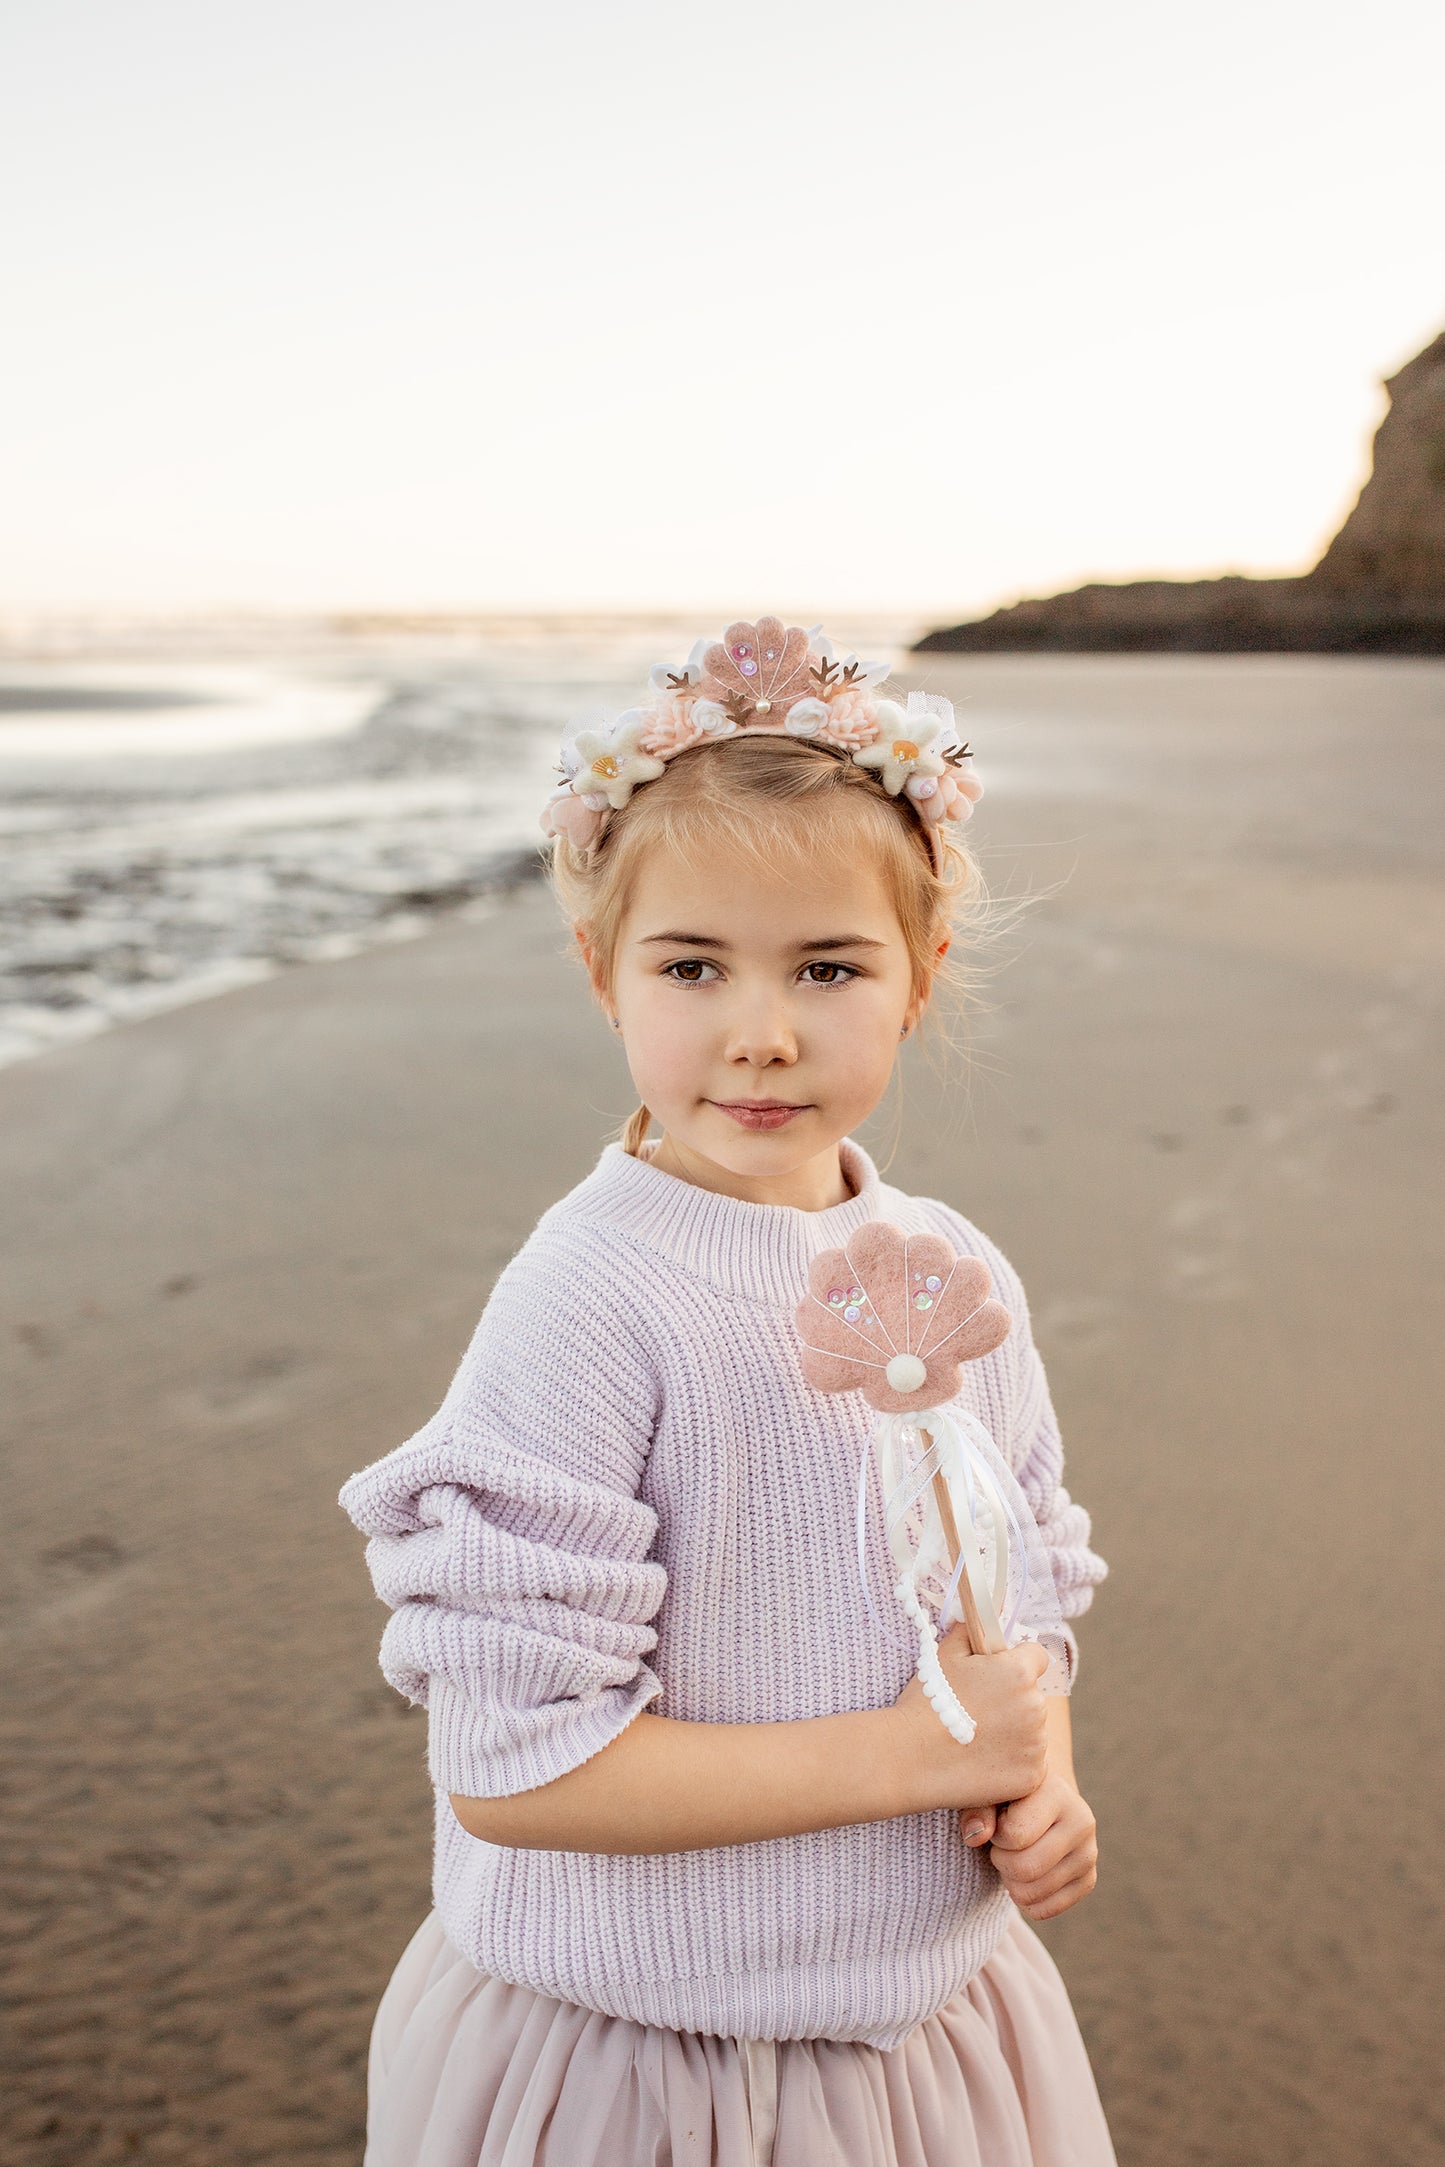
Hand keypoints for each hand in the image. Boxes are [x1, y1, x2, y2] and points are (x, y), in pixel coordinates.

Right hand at [891, 1630, 1048, 1813]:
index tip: (996, 1676)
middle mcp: (1036, 1707)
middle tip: (978, 1712)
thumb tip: (982, 1617)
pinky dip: (1012, 1764)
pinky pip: (1030, 1764)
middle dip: (1013, 1700)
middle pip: (1033, 1696)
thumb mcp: (945, 1654)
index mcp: (1019, 1672)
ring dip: (1014, 1733)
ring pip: (1033, 1731)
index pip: (1037, 1657)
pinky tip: (983, 1762)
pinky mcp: (1031, 1777)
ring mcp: (1036, 1746)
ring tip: (976, 1740)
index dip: (1016, 1663)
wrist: (910, 1757)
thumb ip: (972, 1631)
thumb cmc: (927, 1702)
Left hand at [974, 1770, 1098, 1920]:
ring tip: (1012, 1857)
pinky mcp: (1088, 1881)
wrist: (1038, 1801)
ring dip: (1011, 1882)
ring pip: (1033, 1894)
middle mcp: (1081, 1822)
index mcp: (1057, 1792)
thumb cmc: (1007, 1796)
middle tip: (1000, 1846)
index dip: (996, 1835)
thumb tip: (975, 1836)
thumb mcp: (989, 1794)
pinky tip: (1024, 1876)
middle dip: (1002, 1861)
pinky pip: (1046, 1910)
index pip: (1015, 1834)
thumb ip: (977, 1810)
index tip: (998, 1823)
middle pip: (1026, 1869)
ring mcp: (1088, 1854)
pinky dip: (1026, 1901)